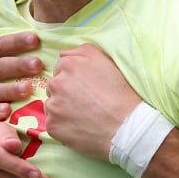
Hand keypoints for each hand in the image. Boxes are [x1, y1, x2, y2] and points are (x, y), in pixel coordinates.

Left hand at [45, 44, 139, 160]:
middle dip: (65, 92)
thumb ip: (81, 51)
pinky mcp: (53, 126)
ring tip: (83, 115)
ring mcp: (53, 106)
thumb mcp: (104, 60)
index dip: (73, 79)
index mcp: (68, 65)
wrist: (125, 125)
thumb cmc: (118, 92)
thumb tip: (63, 54)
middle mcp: (56, 83)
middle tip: (85, 102)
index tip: (85, 88)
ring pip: (52, 105)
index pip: (60, 69)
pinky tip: (79, 126)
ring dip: (62, 109)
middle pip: (54, 86)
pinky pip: (52, 124)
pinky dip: (62, 126)